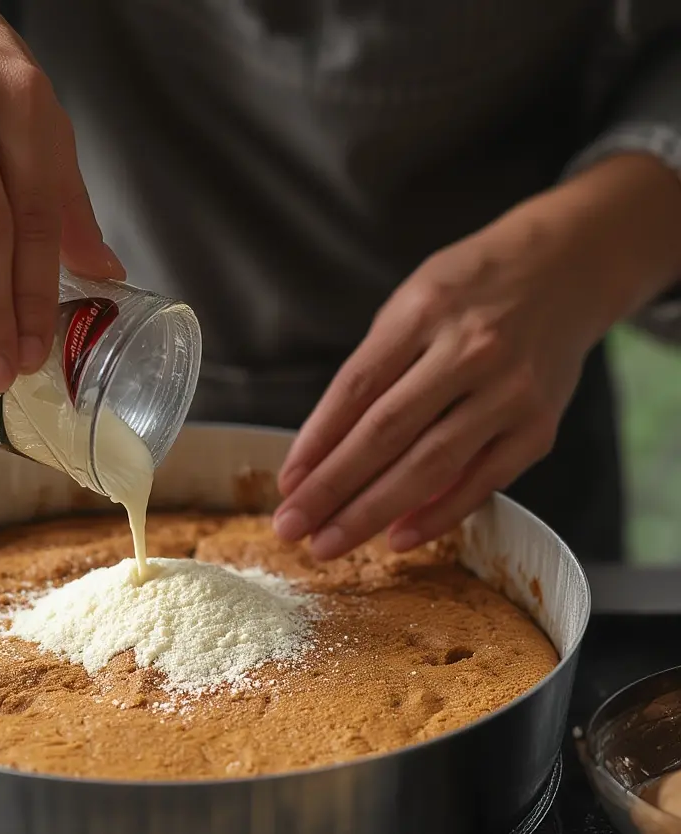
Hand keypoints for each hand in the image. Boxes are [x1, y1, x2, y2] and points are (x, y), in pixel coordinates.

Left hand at [273, 154, 680, 559]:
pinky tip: (396, 539)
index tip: (286, 485)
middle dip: (332, 489)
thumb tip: (321, 454)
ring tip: (327, 544)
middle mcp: (470, 352)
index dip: (315, 443)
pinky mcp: (538, 426)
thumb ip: (370, 371)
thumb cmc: (471, 288)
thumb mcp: (410, 305)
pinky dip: (437, 515)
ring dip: (371, 513)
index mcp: (424, 312)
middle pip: (386, 435)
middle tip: (291, 528)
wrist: (570, 265)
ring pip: (430, 466)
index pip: (356, 390)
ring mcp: (510, 392)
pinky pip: (482, 482)